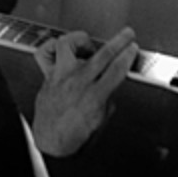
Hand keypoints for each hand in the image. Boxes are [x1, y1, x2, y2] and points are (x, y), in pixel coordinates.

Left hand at [32, 27, 137, 156]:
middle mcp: (77, 83)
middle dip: (118, 41)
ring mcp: (60, 76)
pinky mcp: (47, 75)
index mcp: (94, 96)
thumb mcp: (101, 120)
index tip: (132, 47)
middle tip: (126, 34)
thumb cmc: (74, 135)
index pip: (116, 69)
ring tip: (88, 44)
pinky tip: (62, 50)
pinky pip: (44, 52)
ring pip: (69, 44)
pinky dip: (52, 47)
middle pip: (102, 54)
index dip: (127, 55)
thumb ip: (108, 97)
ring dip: (82, 40)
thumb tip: (112, 83)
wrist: (51, 141)